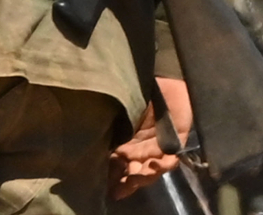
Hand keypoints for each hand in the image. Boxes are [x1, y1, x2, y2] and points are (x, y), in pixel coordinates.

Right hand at [109, 76, 193, 198]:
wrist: (163, 75)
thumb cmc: (136, 88)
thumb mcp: (119, 107)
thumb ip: (108, 122)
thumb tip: (87, 131)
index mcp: (125, 142)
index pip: (117, 165)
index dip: (111, 177)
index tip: (104, 185)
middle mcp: (140, 148)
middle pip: (133, 173)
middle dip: (127, 183)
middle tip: (120, 187)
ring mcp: (158, 147)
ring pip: (150, 171)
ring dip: (143, 177)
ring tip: (136, 177)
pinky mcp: (175, 142)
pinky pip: (170, 160)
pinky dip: (162, 166)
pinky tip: (154, 164)